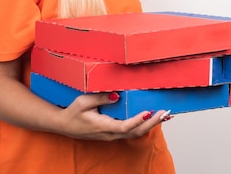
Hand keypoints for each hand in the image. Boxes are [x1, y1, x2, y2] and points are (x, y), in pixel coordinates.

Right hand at [56, 92, 171, 140]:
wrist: (65, 125)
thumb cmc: (74, 113)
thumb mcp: (84, 102)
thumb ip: (100, 98)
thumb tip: (116, 95)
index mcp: (103, 126)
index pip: (124, 126)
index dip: (137, 121)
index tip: (148, 113)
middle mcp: (110, 134)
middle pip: (135, 132)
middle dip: (152, 123)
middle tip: (165, 113)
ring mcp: (112, 135)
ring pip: (135, 133)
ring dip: (151, 125)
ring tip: (165, 116)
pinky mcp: (114, 133)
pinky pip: (132, 131)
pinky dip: (144, 125)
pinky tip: (152, 119)